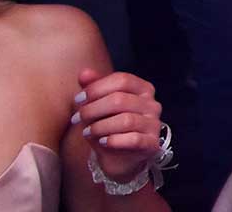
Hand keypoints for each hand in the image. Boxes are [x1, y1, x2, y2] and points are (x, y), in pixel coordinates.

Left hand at [73, 68, 162, 185]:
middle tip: (77, 118)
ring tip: (87, 132)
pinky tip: (102, 142)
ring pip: (125, 120)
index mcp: (142, 89)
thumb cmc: (108, 128)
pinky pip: (133, 139)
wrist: (119, 159)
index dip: (97, 88)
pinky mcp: (152, 144)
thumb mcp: (98, 106)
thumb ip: (93, 88)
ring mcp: (154, 125)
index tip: (78, 100)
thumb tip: (84, 73)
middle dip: (93, 109)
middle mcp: (152, 104)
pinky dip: (113, 140)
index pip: (122, 80)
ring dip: (100, 126)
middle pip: (121, 99)